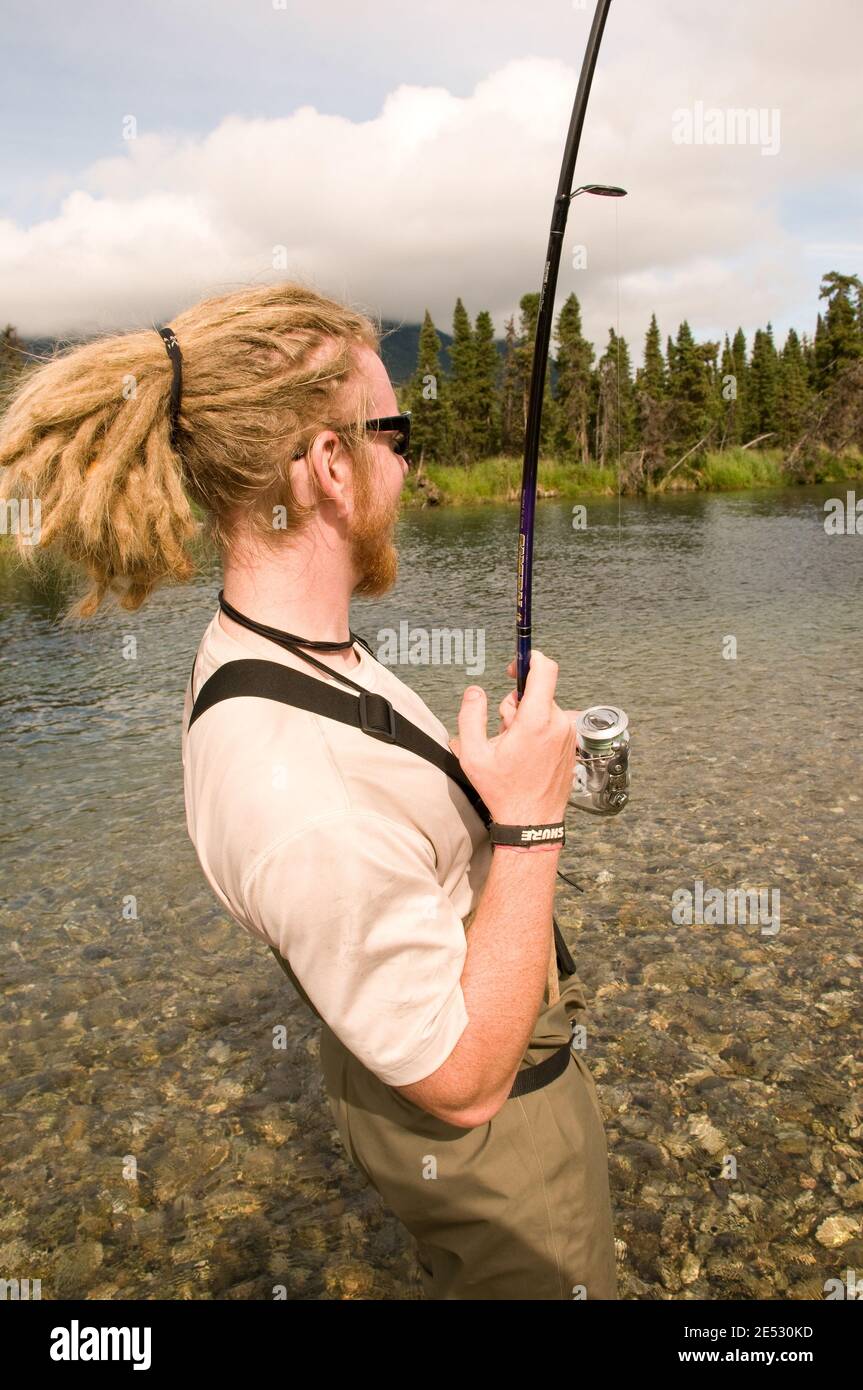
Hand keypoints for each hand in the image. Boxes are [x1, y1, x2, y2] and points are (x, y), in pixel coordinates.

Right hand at [450, 651, 575, 824]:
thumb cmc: (504, 791)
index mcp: (536, 720)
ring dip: (527, 719)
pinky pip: (552, 724)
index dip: (530, 659)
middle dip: (517, 704)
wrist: (532, 821)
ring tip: (515, 748)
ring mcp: (567, 735)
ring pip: (544, 709)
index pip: (545, 670)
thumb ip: (470, 715)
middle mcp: (558, 723)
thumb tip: (474, 692)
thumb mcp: (473, 754)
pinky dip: (538, 730)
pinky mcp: (571, 745)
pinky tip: (527, 754)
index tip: (517, 664)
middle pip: (538, 693)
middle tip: (503, 731)